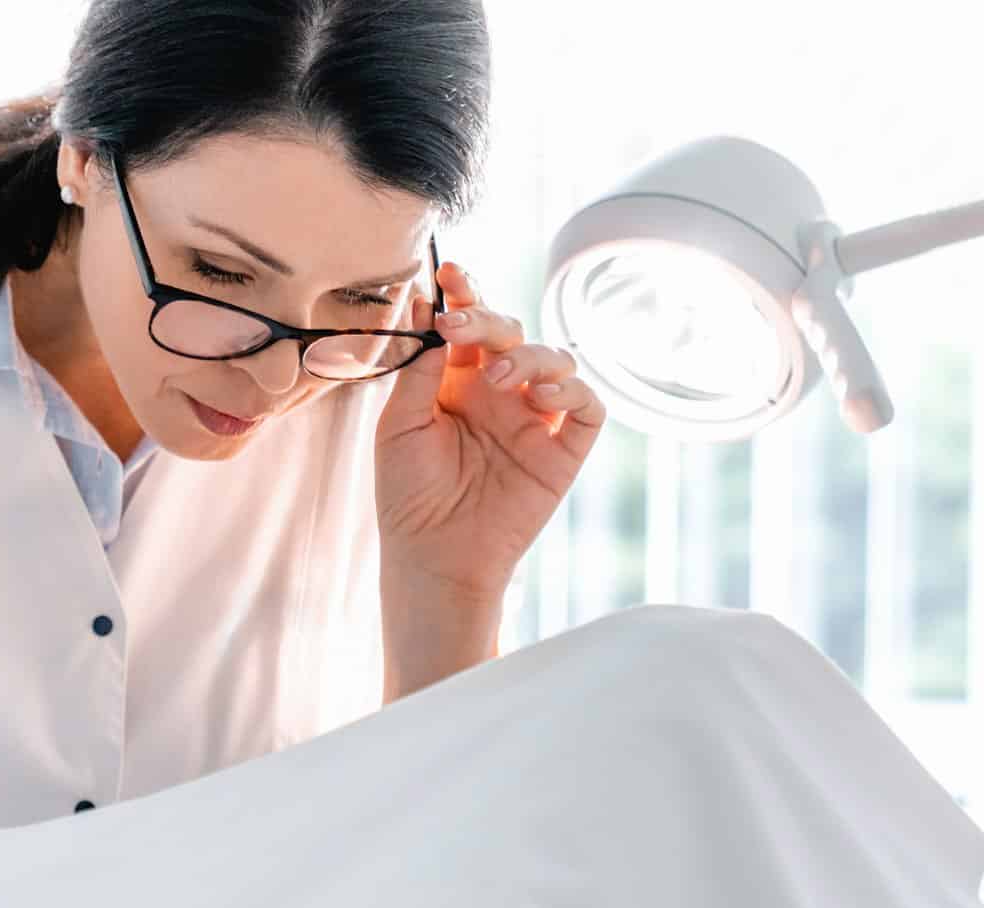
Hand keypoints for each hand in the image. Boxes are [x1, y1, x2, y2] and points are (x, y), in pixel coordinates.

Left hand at [374, 262, 606, 601]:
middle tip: (461, 326)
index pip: (469, 326)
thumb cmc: (407, 495)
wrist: (432, 556)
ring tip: (498, 377)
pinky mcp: (563, 451)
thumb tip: (431, 312)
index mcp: (456, 383)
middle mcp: (499, 394)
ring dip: (531, 355)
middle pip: (511, 332)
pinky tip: (542, 396)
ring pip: (555, 360)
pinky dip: (573, 392)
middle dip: (489, 319)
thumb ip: (417, 371)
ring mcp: (534, 420)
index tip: (451, 272)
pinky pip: (587, 407)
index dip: (466, 294)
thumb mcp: (397, 427)